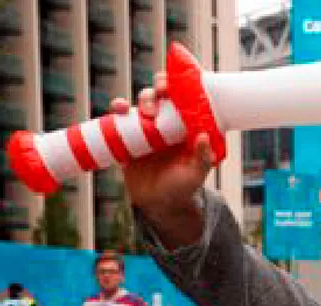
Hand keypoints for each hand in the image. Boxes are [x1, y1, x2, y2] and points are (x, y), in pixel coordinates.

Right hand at [113, 76, 212, 246]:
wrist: (158, 204)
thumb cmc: (183, 187)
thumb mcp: (197, 174)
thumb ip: (202, 158)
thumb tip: (203, 137)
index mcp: (184, 126)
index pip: (182, 98)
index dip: (178, 86)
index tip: (175, 86)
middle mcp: (165, 122)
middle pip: (159, 95)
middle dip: (157, 91)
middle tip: (158, 101)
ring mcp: (145, 129)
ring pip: (139, 104)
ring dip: (140, 99)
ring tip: (141, 110)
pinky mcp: (127, 138)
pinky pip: (119, 120)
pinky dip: (116, 111)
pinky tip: (117, 109)